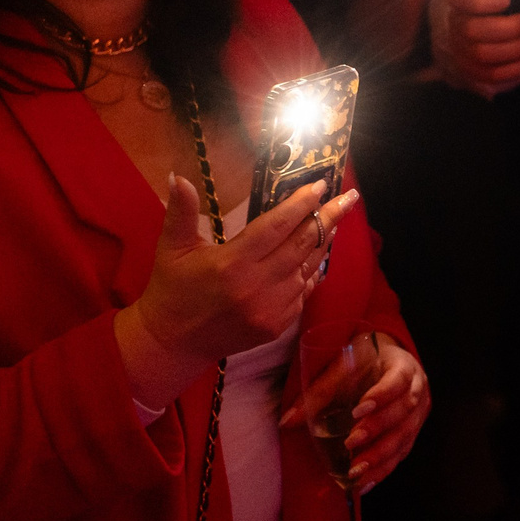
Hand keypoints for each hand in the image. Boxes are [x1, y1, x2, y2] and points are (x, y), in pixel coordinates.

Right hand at [121, 175, 360, 396]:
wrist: (172, 343)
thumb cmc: (171, 290)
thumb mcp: (172, 249)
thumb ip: (180, 212)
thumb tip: (177, 176)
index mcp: (231, 262)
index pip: (277, 226)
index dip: (301, 204)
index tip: (320, 185)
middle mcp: (256, 285)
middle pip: (303, 243)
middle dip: (329, 216)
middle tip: (348, 197)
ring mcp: (270, 308)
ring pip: (308, 267)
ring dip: (324, 242)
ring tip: (336, 221)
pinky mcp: (277, 326)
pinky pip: (304, 292)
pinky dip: (312, 272)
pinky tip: (317, 256)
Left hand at [283, 334, 429, 491]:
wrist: (388, 361)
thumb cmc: (365, 360)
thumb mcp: (344, 365)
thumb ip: (319, 392)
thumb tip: (287, 422)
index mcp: (403, 366)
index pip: (398, 380)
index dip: (381, 396)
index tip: (357, 410)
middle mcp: (417, 389)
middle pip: (403, 411)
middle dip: (377, 429)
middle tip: (350, 443)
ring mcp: (419, 412)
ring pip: (405, 436)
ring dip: (380, 456)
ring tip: (355, 472)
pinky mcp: (413, 431)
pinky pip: (402, 453)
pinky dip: (384, 469)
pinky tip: (364, 483)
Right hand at [433, 0, 519, 98]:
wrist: (496, 19)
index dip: (481, 0)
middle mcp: (456, 22)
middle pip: (473, 30)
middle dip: (507, 30)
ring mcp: (460, 48)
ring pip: (481, 56)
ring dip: (513, 52)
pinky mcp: (471, 69)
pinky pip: (488, 76)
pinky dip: (513, 71)